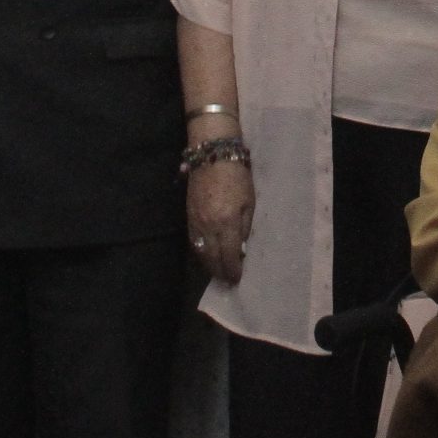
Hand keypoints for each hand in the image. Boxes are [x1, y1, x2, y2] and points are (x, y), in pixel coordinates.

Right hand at [186, 157, 252, 284]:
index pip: (229, 256)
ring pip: (201, 252)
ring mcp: (196, 222)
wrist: (212, 157)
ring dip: (209, 265)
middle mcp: (209, 227)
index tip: (237, 279)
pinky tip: (206, 256)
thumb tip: (241, 248)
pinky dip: (200, 252)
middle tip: (227, 280)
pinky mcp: (188, 216)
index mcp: (227, 223)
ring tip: (217, 272)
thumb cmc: (238, 177)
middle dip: (220, 272)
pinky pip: (193, 242)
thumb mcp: (249, 202)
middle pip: (212, 258)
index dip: (232, 270)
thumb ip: (245, 227)